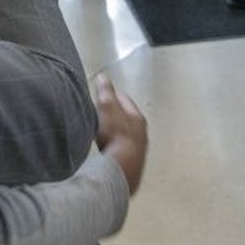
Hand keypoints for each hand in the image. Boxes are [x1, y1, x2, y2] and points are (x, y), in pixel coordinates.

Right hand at [93, 75, 147, 195]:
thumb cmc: (115, 135)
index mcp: (137, 117)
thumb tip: (104, 77)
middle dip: (116, 114)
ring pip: (127, 135)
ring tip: (104, 131)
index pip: (125, 101)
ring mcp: (138, 149)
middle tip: (103, 112)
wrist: (121, 167)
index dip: (113, 96)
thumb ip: (105, 92)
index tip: (104, 94)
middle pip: (127, 119)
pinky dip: (116, 146)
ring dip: (117, 132)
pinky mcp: (132, 163)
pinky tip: (108, 148)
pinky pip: (123, 149)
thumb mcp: (107, 108)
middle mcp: (141, 133)